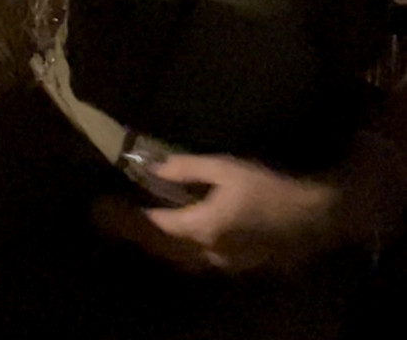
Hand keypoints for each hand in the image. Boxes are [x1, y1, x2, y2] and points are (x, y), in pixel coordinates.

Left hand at [143, 154, 340, 272]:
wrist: (311, 216)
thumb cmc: (266, 187)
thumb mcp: (225, 168)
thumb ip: (187, 168)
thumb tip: (155, 168)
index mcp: (203, 227)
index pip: (161, 224)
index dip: (140, 214)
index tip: (122, 202)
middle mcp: (210, 251)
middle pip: (171, 245)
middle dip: (150, 230)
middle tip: (134, 213)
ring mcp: (226, 262)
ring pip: (187, 255)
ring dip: (170, 241)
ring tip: (156, 222)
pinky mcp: (240, 264)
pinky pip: (205, 257)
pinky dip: (190, 246)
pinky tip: (189, 233)